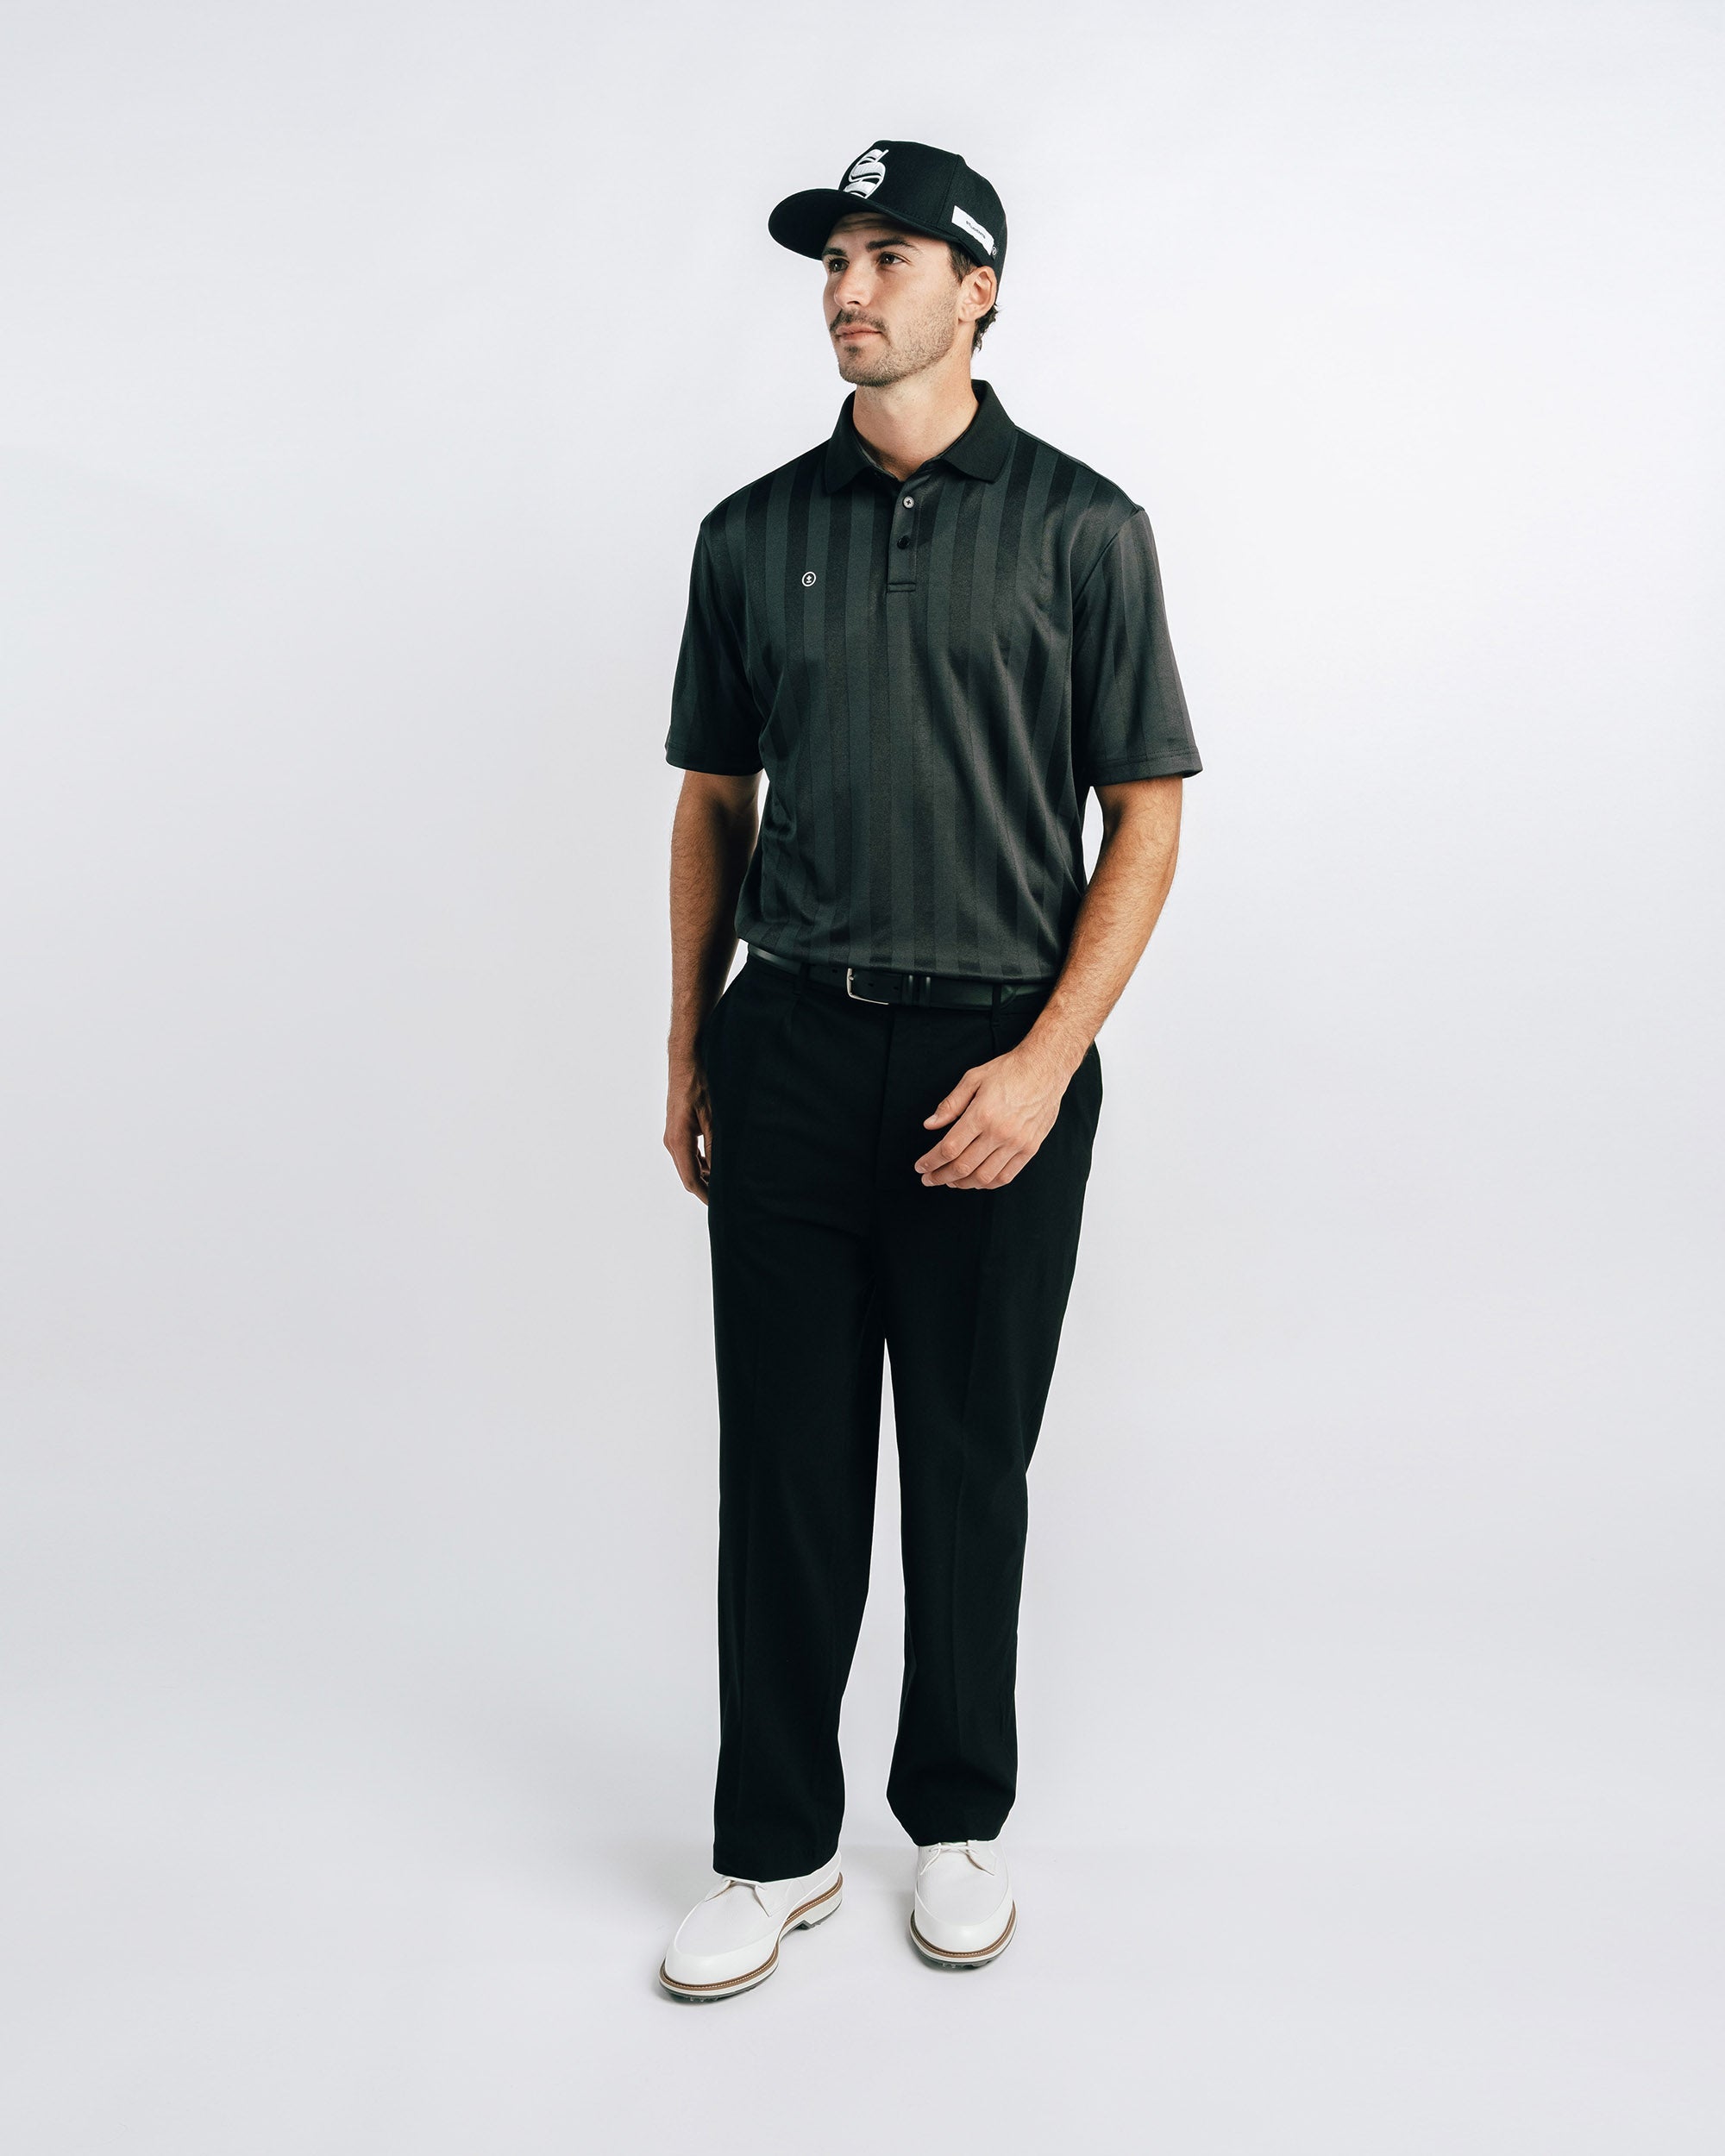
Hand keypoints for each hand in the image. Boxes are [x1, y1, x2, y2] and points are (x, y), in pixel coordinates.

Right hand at [664, 1050, 714, 1204]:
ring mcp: (673, 1137)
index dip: (706, 1195)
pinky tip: (718, 1164)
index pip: (691, 1179)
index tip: (722, 1205)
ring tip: (727, 1183)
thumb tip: (724, 1171)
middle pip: (689, 1175)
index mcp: (678, 1142)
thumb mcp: (713, 1117)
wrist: (686, 1062)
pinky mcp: (678, 1131)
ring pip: (689, 1166)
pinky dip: (703, 1163)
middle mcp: (672, 1142)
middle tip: (730, 1197)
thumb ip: (716, 1146)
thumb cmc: (698, 1085)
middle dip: (707, 1188)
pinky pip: (689, 1154)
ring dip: (706, 1175)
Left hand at [913, 1038, 1075, 1189]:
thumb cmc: (1008, 1070)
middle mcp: (999, 1132)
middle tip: (928, 1179)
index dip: (931, 1162)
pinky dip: (988, 1184)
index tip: (920, 1167)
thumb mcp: (973, 1078)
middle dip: (940, 1176)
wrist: (1045, 1068)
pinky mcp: (1030, 1148)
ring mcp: (1017, 1143)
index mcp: (982, 1114)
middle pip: (963, 1166)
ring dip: (962, 1184)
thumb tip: (930, 1125)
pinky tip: (976, 1181)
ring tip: (950, 1181)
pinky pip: (1006, 1176)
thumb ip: (950, 1104)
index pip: (949, 1148)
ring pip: (984, 1177)